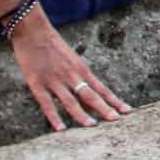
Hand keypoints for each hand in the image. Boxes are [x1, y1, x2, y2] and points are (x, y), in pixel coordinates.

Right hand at [9, 9, 130, 130]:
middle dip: (104, 108)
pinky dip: (54, 117)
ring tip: (92, 126)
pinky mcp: (38, 84)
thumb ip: (78, 76)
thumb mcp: (71, 59)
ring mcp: (55, 80)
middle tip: (116, 120)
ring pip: (71, 101)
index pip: (101, 89)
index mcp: (81, 69)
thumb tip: (88, 93)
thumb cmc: (52, 45)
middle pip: (90, 96)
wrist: (33, 30)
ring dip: (82, 115)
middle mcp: (71, 75)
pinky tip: (60, 129)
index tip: (127, 111)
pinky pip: (47, 104)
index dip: (113, 101)